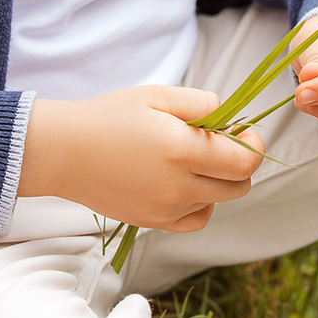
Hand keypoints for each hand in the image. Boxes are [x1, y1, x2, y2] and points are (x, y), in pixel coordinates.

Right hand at [17, 85, 263, 232]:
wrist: (64, 152)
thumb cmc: (108, 117)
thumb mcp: (156, 95)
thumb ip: (201, 103)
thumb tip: (228, 117)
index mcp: (181, 150)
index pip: (246, 161)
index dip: (252, 144)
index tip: (241, 131)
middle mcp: (179, 187)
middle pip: (239, 185)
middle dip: (238, 162)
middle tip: (216, 141)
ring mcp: (166, 210)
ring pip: (218, 201)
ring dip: (217, 181)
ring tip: (190, 159)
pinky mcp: (154, 223)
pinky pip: (196, 219)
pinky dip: (199, 203)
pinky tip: (182, 182)